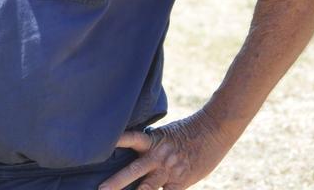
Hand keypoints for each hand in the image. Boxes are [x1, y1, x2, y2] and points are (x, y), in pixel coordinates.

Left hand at [98, 113, 231, 189]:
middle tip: (101, 188)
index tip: (100, 146)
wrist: (213, 130)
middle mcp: (157, 156)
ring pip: (148, 187)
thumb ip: (150, 145)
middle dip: (117, 181)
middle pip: (134, 170)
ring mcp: (169, 170)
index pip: (130, 139)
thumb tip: (136, 151)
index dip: (117, 142)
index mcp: (151, 141)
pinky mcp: (181, 181)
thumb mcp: (163, 133)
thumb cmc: (187, 130)